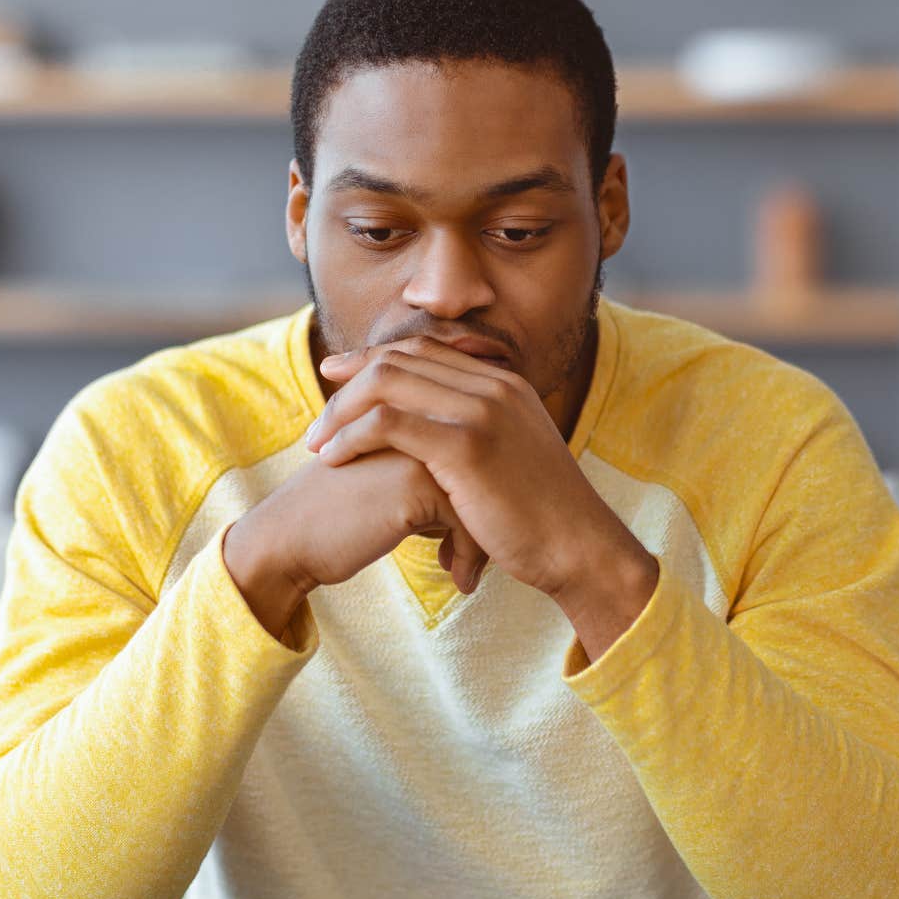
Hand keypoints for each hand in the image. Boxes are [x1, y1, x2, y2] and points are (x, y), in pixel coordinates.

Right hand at [229, 438, 490, 602]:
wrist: (288, 540)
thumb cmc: (334, 518)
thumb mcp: (386, 481)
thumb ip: (427, 472)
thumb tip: (477, 495)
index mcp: (411, 414)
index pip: (476, 450)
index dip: (482, 495)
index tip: (474, 539)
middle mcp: (419, 421)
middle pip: (486, 470)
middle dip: (489, 518)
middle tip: (478, 559)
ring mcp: (419, 447)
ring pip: (483, 493)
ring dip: (481, 539)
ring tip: (467, 570)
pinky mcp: (417, 482)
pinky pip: (470, 518)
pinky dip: (470, 555)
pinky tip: (459, 581)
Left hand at [305, 334, 634, 599]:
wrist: (580, 548)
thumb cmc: (543, 520)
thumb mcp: (513, 461)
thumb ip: (480, 438)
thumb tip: (437, 448)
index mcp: (503, 383)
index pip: (424, 351)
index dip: (372, 361)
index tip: (337, 378)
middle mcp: (493, 385)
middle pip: (400, 359)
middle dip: (348, 382)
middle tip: (318, 418)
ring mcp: (482, 410)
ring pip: (387, 383)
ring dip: (342, 411)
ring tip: (317, 445)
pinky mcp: (467, 445)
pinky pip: (390, 423)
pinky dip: (353, 436)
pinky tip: (334, 460)